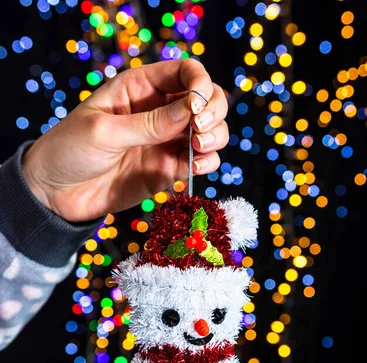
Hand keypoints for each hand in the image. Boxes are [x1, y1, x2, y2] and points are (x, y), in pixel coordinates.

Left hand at [22, 59, 228, 221]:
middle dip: (214, 111)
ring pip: (211, 131)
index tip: (197, 107)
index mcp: (140, 88)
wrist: (56, 193)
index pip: (185, 72)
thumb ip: (149, 124)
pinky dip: (208, 162)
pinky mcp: (169, 169)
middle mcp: (159, 111)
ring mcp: (166, 141)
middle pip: (207, 99)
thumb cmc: (69, 151)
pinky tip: (196, 167)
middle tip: (200, 131)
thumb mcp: (105, 131)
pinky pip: (202, 161)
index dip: (200, 83)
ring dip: (215, 137)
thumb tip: (191, 110)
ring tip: (199, 149)